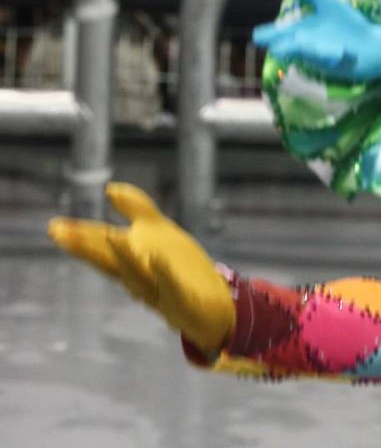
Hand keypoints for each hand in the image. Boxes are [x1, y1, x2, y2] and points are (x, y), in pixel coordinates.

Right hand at [48, 183, 235, 354]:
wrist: (213, 307)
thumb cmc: (176, 268)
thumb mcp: (157, 233)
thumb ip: (135, 210)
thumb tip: (110, 188)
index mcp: (132, 260)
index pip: (102, 248)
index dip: (79, 238)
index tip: (54, 226)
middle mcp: (139, 277)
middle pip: (111, 262)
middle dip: (88, 249)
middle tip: (60, 235)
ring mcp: (160, 290)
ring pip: (138, 275)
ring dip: (125, 257)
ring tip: (113, 237)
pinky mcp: (183, 299)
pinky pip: (173, 286)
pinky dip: (164, 273)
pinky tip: (158, 259)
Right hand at [253, 0, 380, 82]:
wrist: (373, 45)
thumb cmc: (347, 26)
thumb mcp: (325, 3)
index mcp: (298, 33)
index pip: (274, 36)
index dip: (265, 36)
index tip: (259, 35)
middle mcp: (303, 48)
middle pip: (283, 48)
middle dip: (281, 45)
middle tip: (268, 42)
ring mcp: (317, 58)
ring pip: (304, 52)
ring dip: (307, 47)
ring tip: (302, 43)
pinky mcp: (333, 66)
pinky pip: (325, 59)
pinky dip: (329, 53)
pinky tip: (337, 51)